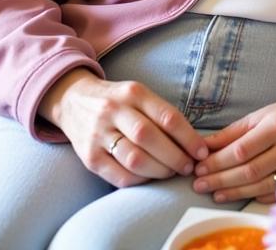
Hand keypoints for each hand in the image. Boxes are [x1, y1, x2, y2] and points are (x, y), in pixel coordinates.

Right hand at [40, 68, 207, 186]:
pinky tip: (150, 178)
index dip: (189, 137)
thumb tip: (193, 141)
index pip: (167, 116)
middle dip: (175, 157)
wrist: (73, 101)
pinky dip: (139, 181)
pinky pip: (119, 176)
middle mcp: (114, 111)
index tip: (202, 151)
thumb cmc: (117, 101)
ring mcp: (99, 135)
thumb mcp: (138, 95)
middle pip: (150, 138)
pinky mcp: (89, 157)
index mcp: (133, 93)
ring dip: (160, 171)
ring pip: (135, 159)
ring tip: (172, 172)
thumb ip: (161, 114)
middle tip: (189, 167)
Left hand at [192, 83, 275, 203]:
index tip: (199, 166)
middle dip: (219, 179)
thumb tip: (207, 144)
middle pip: (248, 170)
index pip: (240, 150)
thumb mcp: (266, 112)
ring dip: (233, 191)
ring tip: (214, 193)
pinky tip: (240, 195)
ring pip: (260, 186)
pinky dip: (255, 195)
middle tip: (199, 184)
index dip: (217, 161)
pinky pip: (275, 193)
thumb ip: (236, 130)